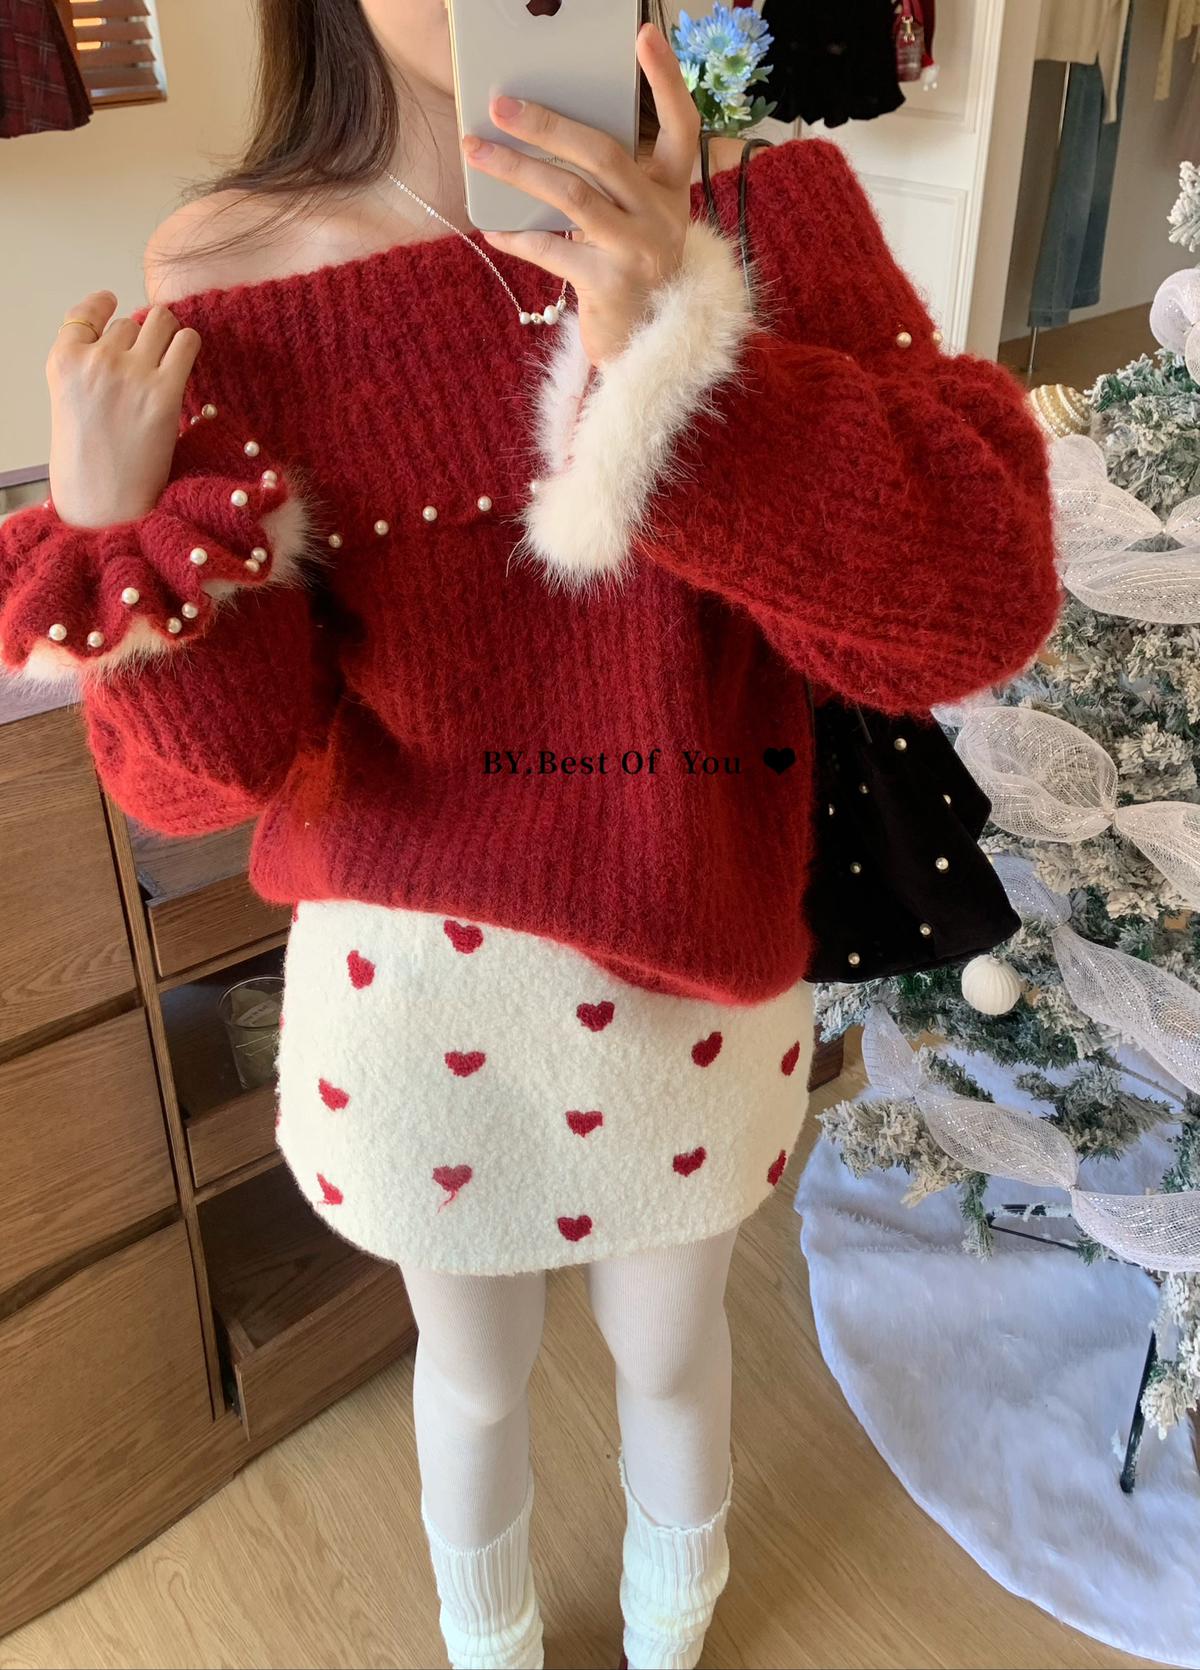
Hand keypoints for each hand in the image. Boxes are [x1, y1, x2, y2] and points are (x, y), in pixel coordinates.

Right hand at [46, 290, 200, 528]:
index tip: (113, 304)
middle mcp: (95, 361)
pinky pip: (188, 341)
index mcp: (63, 361)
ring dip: (167, 335)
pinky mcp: (166, 391)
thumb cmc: (88, 458)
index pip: (86, 312)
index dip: (104, 307)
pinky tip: (185, 358)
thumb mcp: (68, 400)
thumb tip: (127, 333)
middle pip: (129, 321)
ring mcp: (131, 373)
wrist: (104, 500)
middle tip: (147, 361)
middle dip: (140, 336)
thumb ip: (86, 365)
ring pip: (159, 321)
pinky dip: (189, 344)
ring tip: (168, 358)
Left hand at [463, 22, 699, 367]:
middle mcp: (662, 216)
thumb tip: (538, 137)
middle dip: (547, 124)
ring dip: (518, 170)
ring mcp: (639, 251)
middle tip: (501, 104)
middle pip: (604, 154)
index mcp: (672, 190)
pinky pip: (553, 249)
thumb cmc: (629, 269)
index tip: (645, 35)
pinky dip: (519, 236)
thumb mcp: (633, 219)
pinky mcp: (610, 285)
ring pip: (572, 196)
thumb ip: (607, 182)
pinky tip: (492, 227)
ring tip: (476, 151)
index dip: (666, 80)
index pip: (682, 125)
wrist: (645, 343)